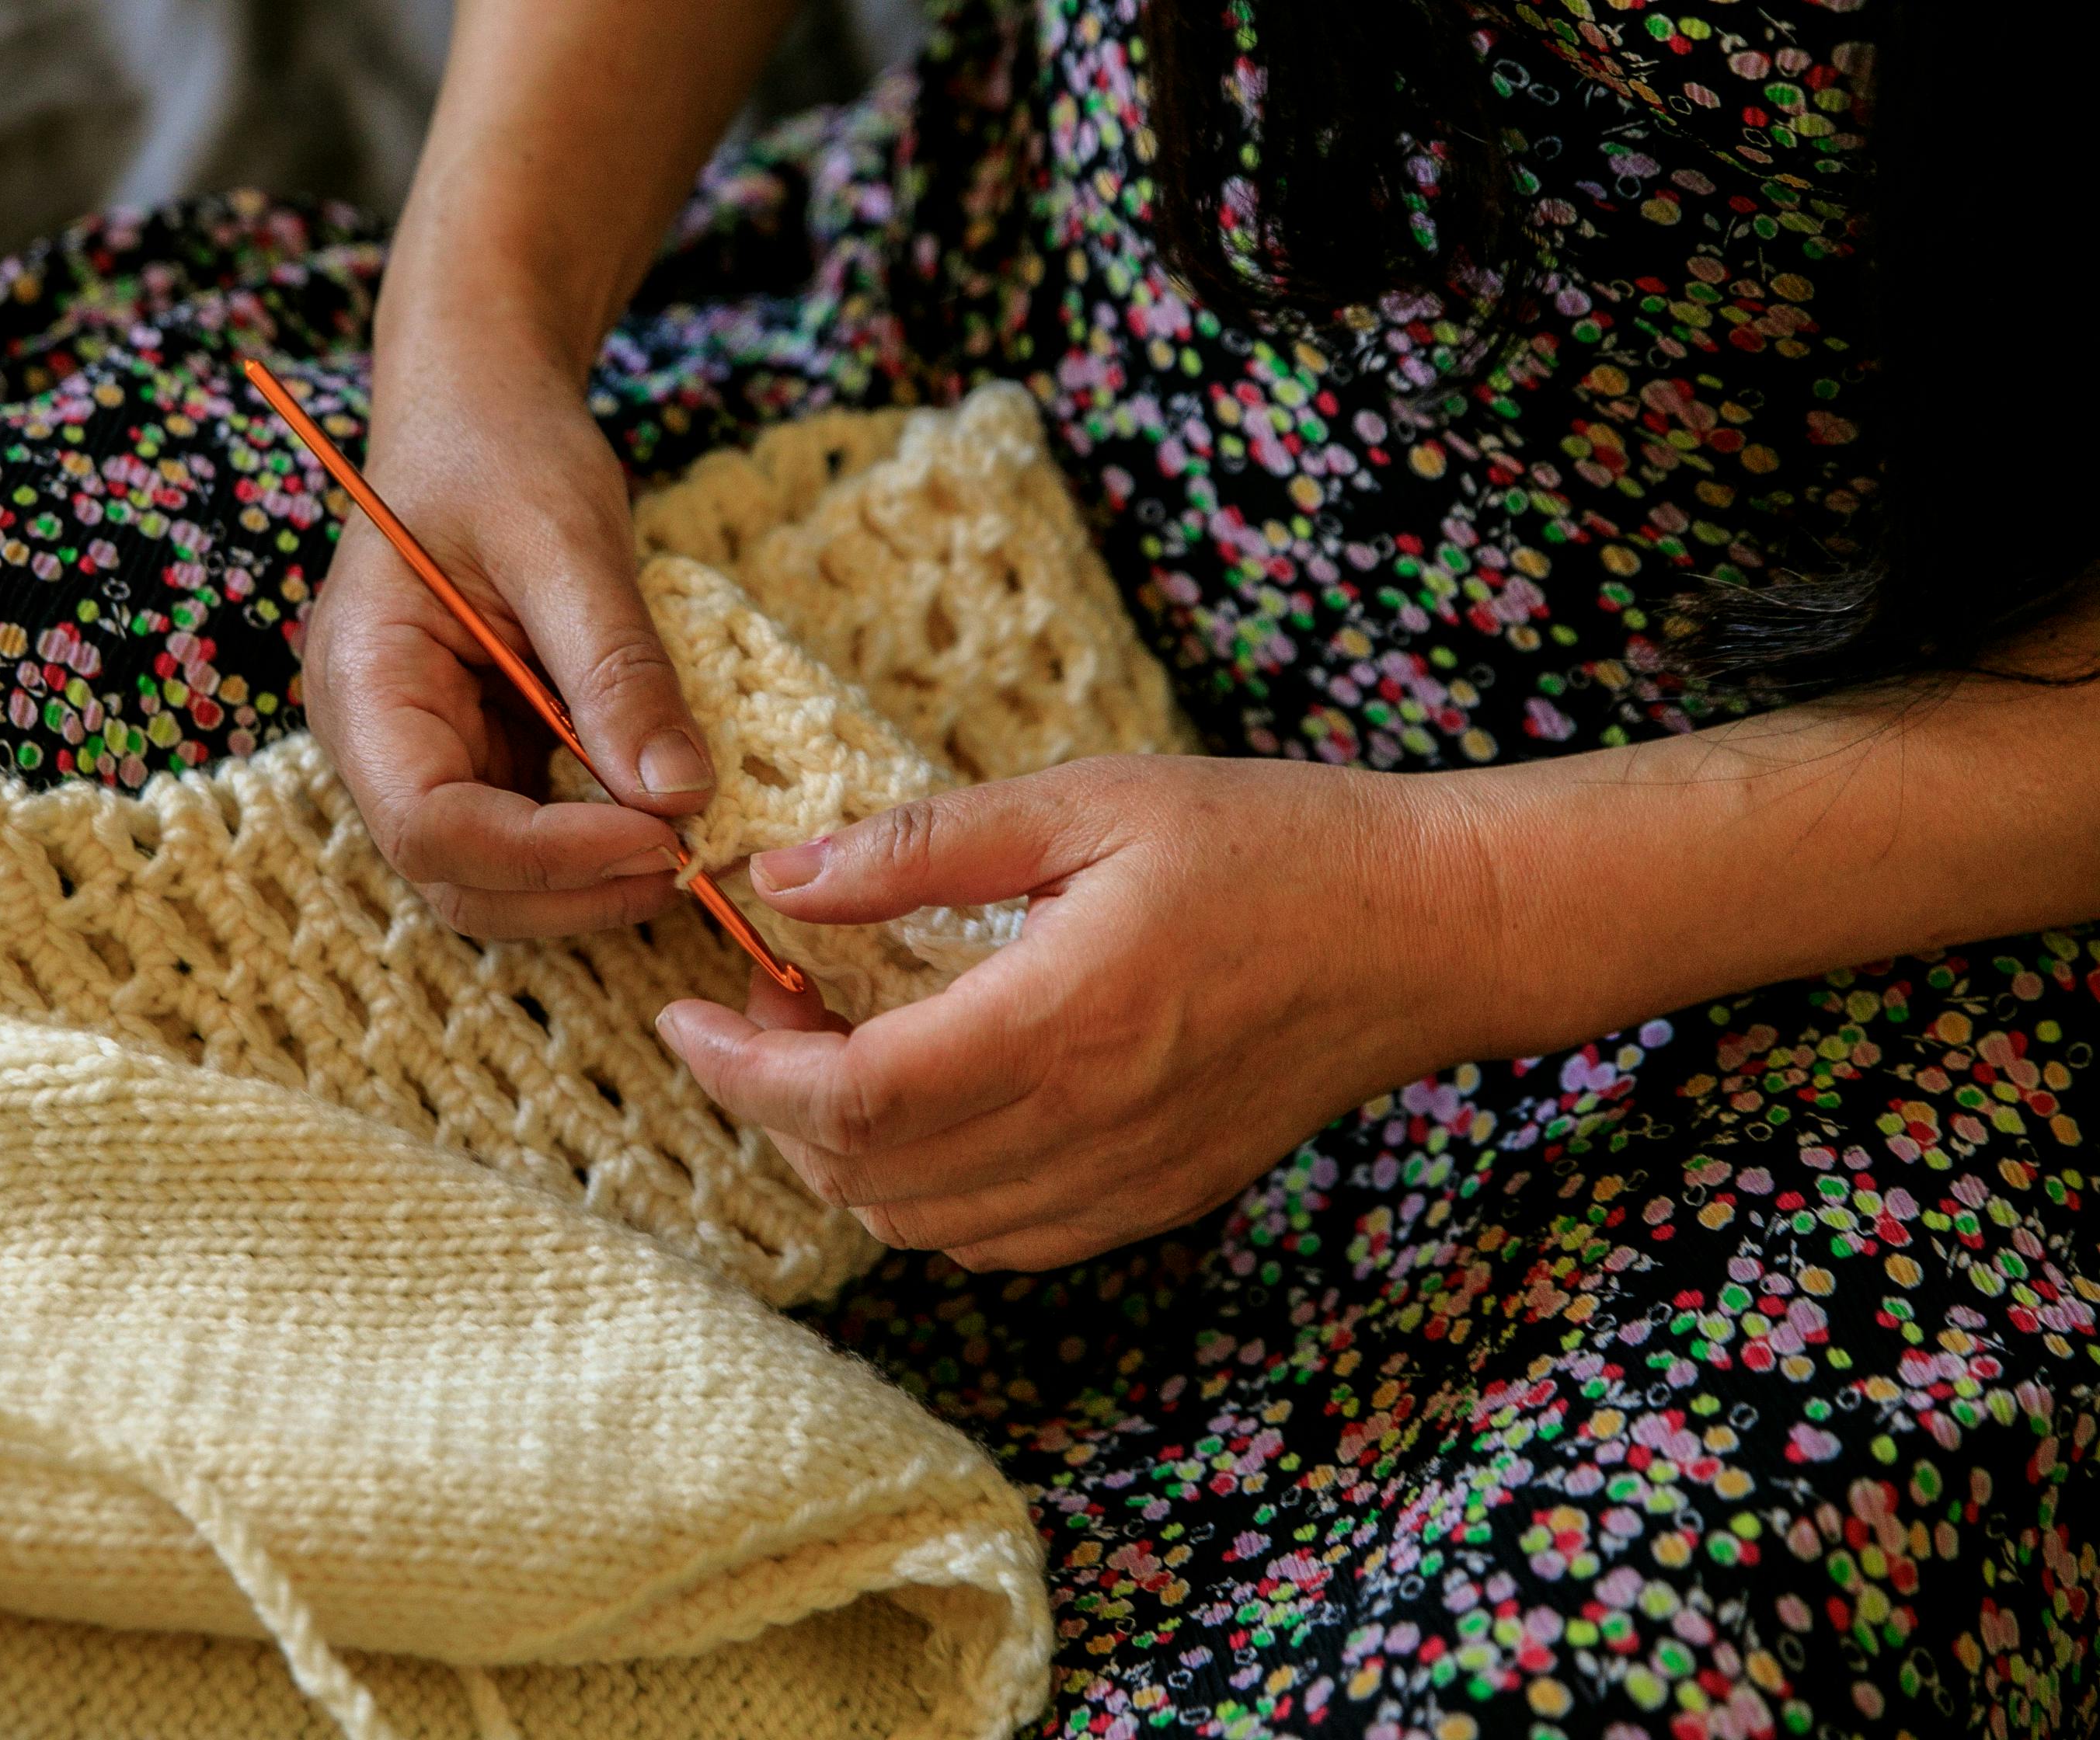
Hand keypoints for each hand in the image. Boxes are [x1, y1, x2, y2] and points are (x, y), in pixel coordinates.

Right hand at [299, 304, 714, 938]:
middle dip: (574, 889)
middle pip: (458, 879)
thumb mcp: (568, 544)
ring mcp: (426, 757)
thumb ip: (617, 672)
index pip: (429, 826)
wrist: (484, 408)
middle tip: (692, 860)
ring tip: (692, 850)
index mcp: (364, 681)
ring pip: (495, 881)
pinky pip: (533, 838)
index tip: (657, 836)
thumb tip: (678, 796)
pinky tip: (668, 823)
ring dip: (592, 885)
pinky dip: (601, 850)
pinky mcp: (481, 758)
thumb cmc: (504, 450)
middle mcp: (377, 741)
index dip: (545, 855)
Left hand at [653, 755, 1502, 1269]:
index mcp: (1061, 1022)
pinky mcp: (1151, 1199)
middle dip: (772, 1102)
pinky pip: (994, 1240)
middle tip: (755, 1006)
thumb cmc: (1269, 844)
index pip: (851, 1097)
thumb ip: (923, 846)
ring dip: (840, 1153)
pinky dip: (921, 1193)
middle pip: (865, 1175)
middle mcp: (1084, 1129)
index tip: (688, 1010)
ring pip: (919, 1224)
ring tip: (829, 1048)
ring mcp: (1121, 1183)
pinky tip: (924, 1106)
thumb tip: (780, 878)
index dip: (742, 1068)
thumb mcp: (1087, 803)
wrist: (1426, 932)